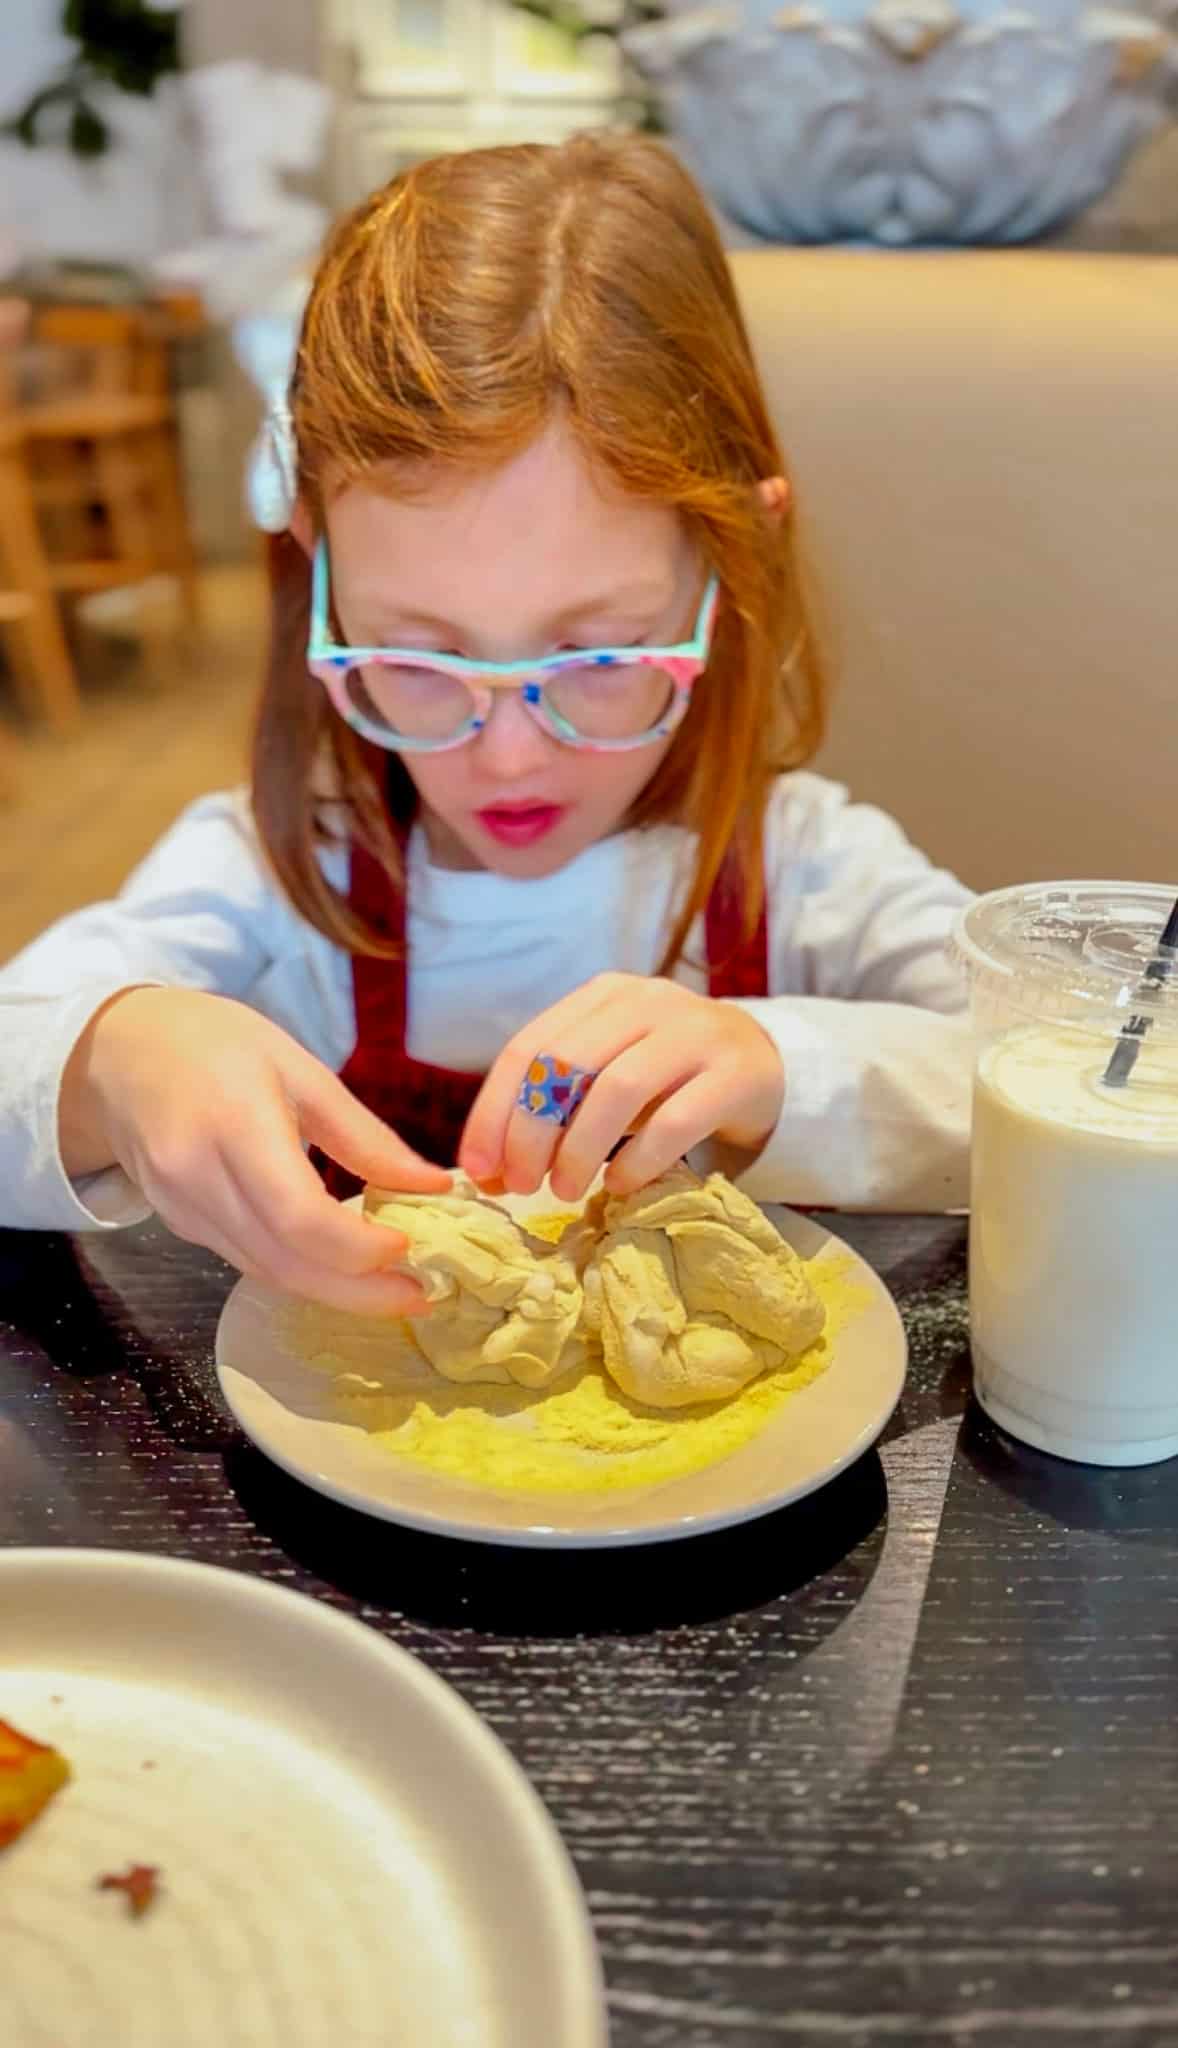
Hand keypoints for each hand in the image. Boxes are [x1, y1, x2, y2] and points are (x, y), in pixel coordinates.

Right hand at [59, 987, 449, 1314]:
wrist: (116, 1053)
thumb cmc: (215, 1045)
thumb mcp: (299, 1067)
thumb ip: (364, 1136)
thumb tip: (434, 1185)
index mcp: (236, 1124)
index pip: (300, 1216)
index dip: (359, 1248)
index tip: (410, 1246)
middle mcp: (200, 1177)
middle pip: (285, 1262)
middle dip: (358, 1293)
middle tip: (418, 1296)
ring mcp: (182, 1209)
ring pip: (266, 1273)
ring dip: (333, 1292)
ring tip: (392, 1288)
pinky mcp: (179, 1225)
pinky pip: (246, 1262)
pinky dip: (299, 1272)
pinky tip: (338, 1267)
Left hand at [459, 973, 783, 1202]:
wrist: (762, 1064)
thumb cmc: (666, 1077)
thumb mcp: (606, 1077)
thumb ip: (552, 1110)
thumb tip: (487, 1173)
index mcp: (602, 996)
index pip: (527, 1047)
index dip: (494, 1112)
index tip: (478, 1169)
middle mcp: (646, 1001)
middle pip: (566, 1064)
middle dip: (531, 1133)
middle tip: (522, 1185)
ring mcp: (695, 1032)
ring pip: (618, 1089)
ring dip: (580, 1149)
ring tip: (565, 1191)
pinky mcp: (735, 1074)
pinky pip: (675, 1120)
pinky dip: (639, 1160)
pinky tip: (621, 1186)